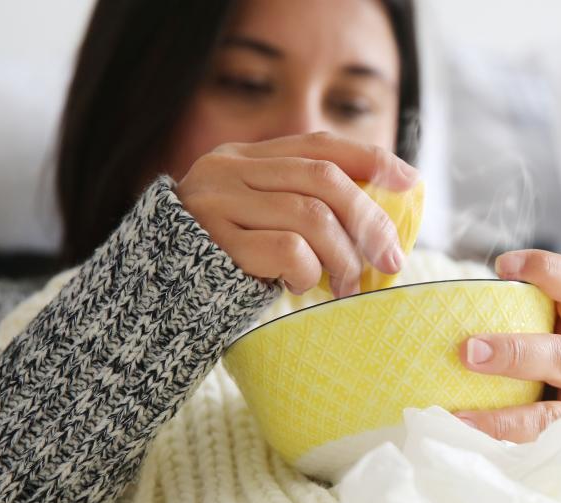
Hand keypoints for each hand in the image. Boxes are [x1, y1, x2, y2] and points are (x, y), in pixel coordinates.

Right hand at [175, 132, 418, 297]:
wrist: (150, 300)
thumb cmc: (220, 266)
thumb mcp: (260, 223)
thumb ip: (301, 207)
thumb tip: (378, 222)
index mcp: (244, 158)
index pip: (318, 144)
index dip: (371, 159)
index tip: (410, 182)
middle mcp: (227, 170)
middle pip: (324, 179)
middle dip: (369, 220)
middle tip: (389, 259)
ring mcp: (216, 204)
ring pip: (311, 215)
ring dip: (343, 256)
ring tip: (346, 285)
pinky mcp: (214, 244)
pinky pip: (287, 250)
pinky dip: (308, 272)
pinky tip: (302, 287)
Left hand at [455, 249, 560, 440]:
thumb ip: (528, 317)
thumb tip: (450, 307)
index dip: (545, 269)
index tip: (502, 266)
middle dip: (514, 354)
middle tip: (468, 351)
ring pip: (553, 416)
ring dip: (504, 419)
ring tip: (460, 419)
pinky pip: (541, 449)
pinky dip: (505, 448)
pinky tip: (471, 445)